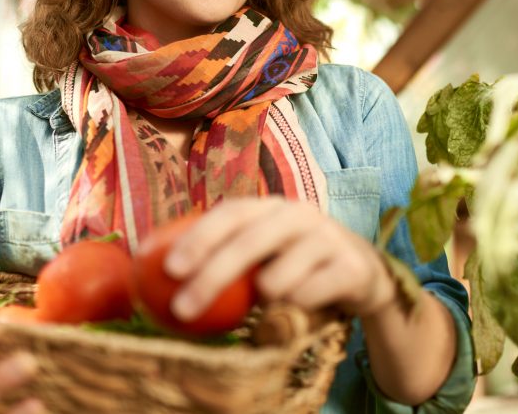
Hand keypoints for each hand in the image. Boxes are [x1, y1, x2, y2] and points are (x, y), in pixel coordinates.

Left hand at [163, 198, 396, 320]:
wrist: (363, 274)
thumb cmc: (295, 265)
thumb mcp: (262, 254)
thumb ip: (221, 257)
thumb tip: (155, 271)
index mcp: (271, 207)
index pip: (229, 214)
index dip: (197, 237)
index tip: (167, 269)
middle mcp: (299, 215)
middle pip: (248, 242)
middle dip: (211, 277)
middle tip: (182, 309)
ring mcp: (328, 238)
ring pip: (280, 276)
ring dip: (263, 298)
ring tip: (265, 302)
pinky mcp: (352, 267)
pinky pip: (310, 297)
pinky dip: (296, 309)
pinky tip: (299, 308)